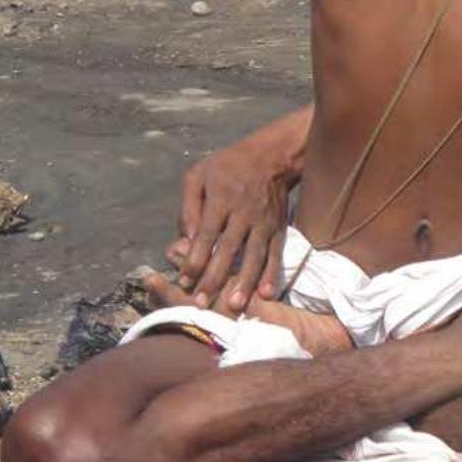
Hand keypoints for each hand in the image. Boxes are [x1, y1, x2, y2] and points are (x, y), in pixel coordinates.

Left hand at [162, 139, 291, 312]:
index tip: (184, 281)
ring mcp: (263, 222)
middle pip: (228, 250)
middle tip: (202, 304)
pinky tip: (266, 293)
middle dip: (214, 278)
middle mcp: (243, 213)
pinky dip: (271, 274)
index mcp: (220, 200)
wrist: (271, 156)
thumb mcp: (198, 175)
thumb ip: (189, 206)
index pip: (205, 235)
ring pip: (253, 256)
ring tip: (234, 306)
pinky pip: (275, 254)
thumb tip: (184, 238)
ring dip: (244, 282)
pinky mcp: (278, 228)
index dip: (194, 259)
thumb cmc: (228, 166)